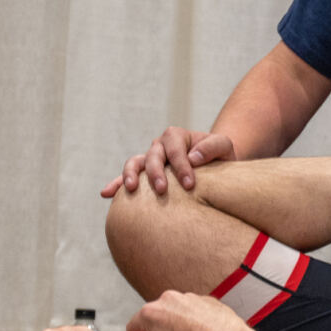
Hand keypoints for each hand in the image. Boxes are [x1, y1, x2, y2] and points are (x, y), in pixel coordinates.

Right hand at [100, 127, 235, 198]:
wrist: (213, 165)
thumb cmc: (219, 156)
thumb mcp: (224, 147)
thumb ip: (213, 147)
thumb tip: (194, 157)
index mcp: (177, 136)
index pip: (175, 148)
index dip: (181, 166)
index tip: (190, 185)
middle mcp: (160, 146)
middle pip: (153, 155)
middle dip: (156, 172)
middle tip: (162, 190)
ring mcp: (150, 159)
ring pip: (135, 163)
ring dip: (130, 175)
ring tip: (131, 189)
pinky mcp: (144, 174)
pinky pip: (127, 177)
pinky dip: (116, 184)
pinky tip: (106, 193)